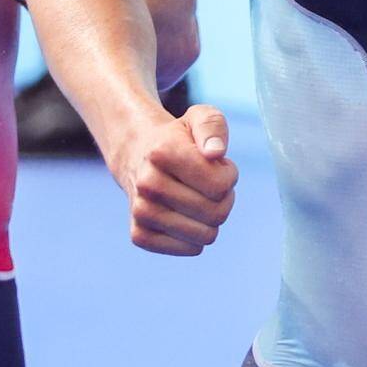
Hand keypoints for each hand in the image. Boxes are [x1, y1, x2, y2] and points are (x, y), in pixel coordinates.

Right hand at [107, 99, 235, 254]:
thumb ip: (213, 126)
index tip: (217, 165)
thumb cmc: (178, 139)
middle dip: (223, 198)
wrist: (138, 156)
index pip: (219, 185)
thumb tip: (214, 153)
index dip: (228, 175)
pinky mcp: (140, 235)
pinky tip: (184, 214)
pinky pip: (191, 249)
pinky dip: (196, 235)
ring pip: (206, 236)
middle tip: (209, 184)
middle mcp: (147, 184)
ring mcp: (141, 212)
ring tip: (197, 197)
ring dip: (211, 218)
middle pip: (216, 213)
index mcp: (162, 152)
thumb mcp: (200, 117)